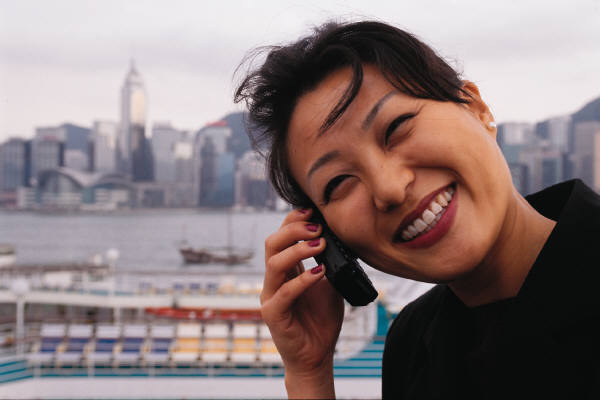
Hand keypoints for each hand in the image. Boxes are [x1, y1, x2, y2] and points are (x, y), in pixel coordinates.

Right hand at [261, 208, 343, 397]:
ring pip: (274, 263)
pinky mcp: (274, 314)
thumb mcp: (329, 284)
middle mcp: (273, 280)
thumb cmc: (321, 319)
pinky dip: (303, 279)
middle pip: (272, 243)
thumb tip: (340, 238)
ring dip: (298, 249)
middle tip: (317, 227)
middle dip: (294, 230)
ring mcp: (271, 296)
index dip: (293, 220)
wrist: (317, 354)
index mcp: (285, 270)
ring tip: (321, 244)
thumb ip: (328, 263)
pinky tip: (320, 273)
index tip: (313, 211)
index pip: (281, 237)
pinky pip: (285, 292)